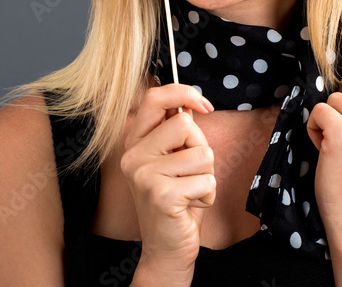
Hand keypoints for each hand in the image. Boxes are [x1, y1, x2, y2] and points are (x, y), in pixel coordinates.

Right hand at [119, 84, 215, 271]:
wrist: (167, 248)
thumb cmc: (177, 199)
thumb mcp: (174, 160)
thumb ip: (177, 133)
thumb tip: (191, 105)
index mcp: (135, 142)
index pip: (155, 98)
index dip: (184, 93)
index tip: (204, 105)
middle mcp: (133, 156)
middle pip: (185, 124)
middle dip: (200, 147)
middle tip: (190, 172)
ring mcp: (144, 175)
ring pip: (202, 152)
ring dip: (206, 175)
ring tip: (190, 190)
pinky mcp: (161, 194)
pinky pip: (206, 179)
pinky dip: (208, 194)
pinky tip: (190, 206)